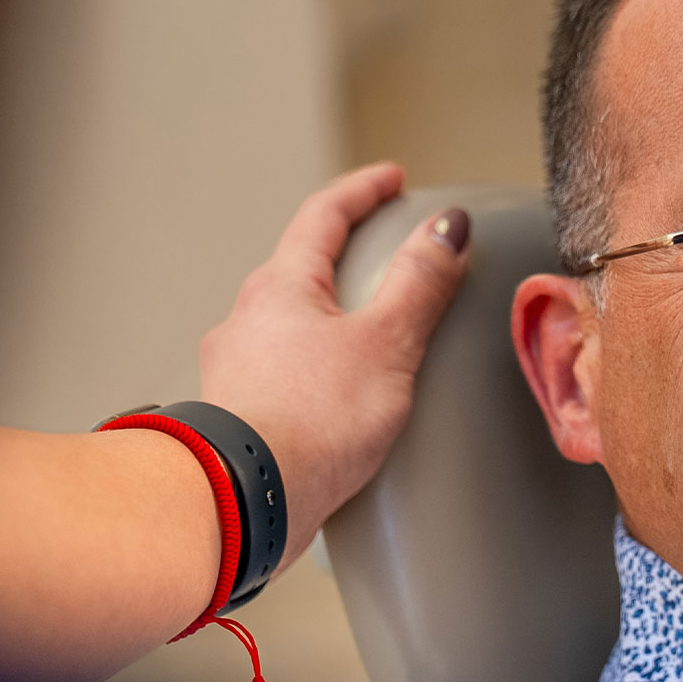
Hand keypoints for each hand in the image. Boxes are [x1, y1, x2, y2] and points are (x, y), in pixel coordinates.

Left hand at [197, 162, 468, 560]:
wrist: (243, 502)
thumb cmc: (310, 422)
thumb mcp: (385, 343)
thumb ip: (419, 283)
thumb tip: (447, 229)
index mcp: (281, 287)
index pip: (323, 215)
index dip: (363, 191)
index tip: (392, 179)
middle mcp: (247, 320)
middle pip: (300, 270)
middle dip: (344, 259)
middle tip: (385, 259)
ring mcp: (235, 370)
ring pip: (287, 326)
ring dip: (327, 321)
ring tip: (369, 341)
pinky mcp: (239, 418)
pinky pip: (284, 376)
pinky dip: (316, 372)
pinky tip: (338, 403)